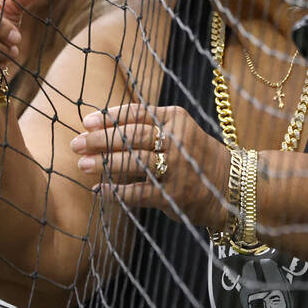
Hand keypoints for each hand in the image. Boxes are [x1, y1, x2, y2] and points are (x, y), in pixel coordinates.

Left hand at [73, 104, 230, 228]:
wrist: (231, 184)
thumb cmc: (196, 156)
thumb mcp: (179, 131)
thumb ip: (149, 127)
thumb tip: (103, 130)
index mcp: (176, 119)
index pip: (137, 113)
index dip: (110, 117)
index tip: (87, 122)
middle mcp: (177, 140)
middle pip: (132, 136)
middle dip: (101, 140)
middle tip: (77, 143)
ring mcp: (176, 167)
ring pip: (133, 162)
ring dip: (104, 163)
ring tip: (82, 164)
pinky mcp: (173, 194)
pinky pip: (138, 192)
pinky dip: (116, 192)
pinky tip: (100, 190)